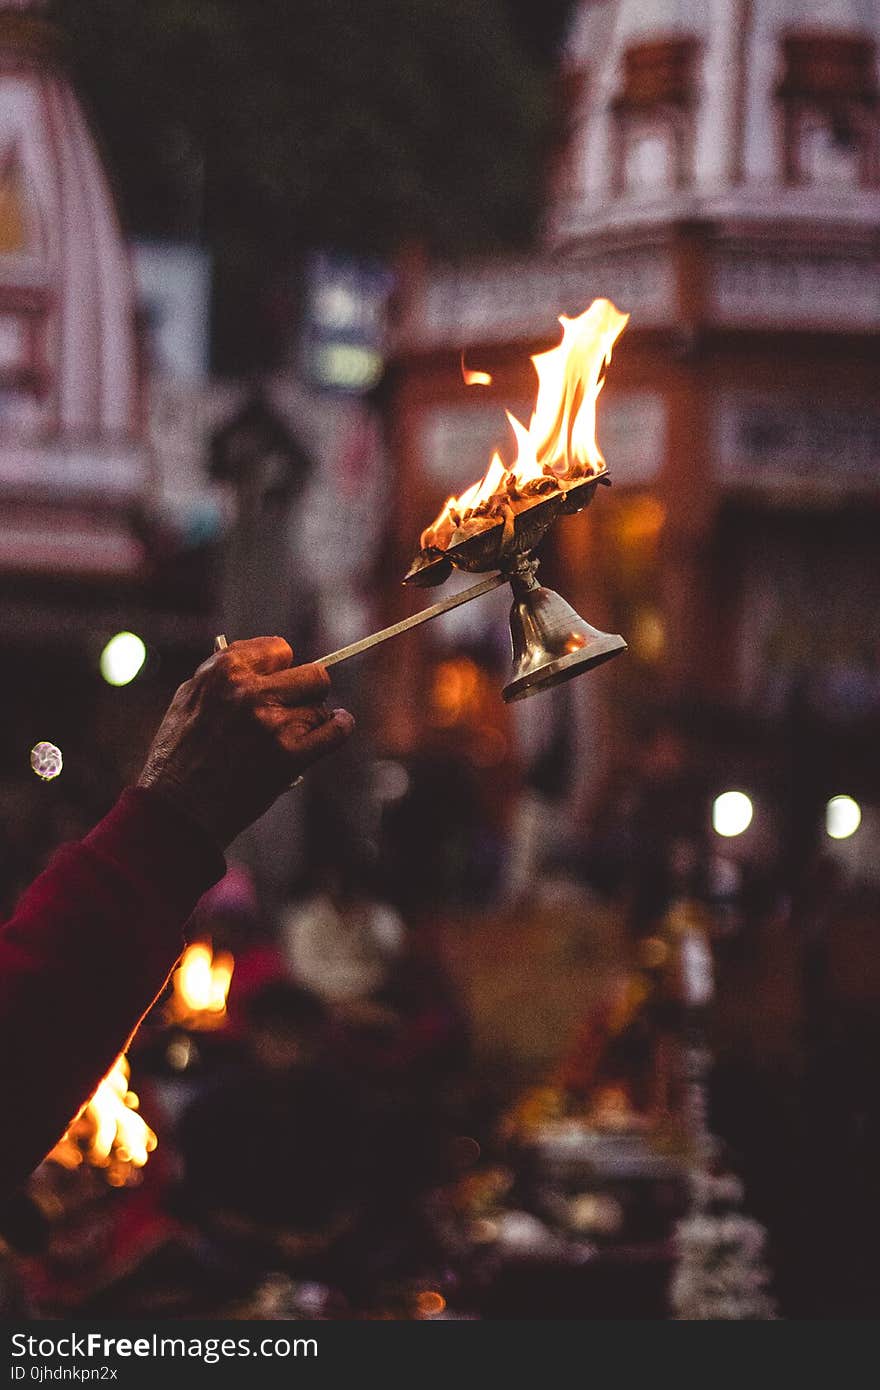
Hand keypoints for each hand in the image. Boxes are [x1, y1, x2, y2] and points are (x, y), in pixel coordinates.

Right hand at [137, 636, 353, 847]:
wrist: (177, 811)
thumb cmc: (177, 757)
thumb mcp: (188, 699)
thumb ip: (225, 676)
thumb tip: (263, 662)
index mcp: (224, 670)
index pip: (280, 649)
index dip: (282, 667)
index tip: (279, 680)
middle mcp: (250, 691)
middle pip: (312, 675)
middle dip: (306, 691)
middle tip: (293, 708)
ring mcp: (272, 723)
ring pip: (320, 708)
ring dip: (311, 720)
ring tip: (291, 736)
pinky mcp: (289, 755)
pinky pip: (336, 731)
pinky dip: (340, 728)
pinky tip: (339, 725)